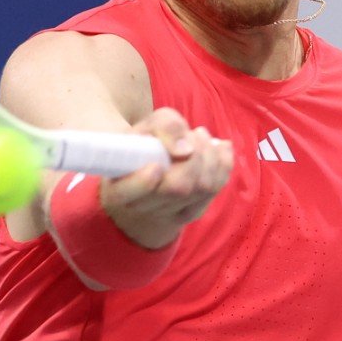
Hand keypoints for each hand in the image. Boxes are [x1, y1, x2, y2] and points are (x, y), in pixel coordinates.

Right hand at [100, 107, 232, 247]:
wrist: (152, 167)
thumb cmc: (145, 144)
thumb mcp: (146, 127)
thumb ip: (164, 127)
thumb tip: (185, 150)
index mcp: (118, 188)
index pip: (127, 193)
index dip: (143, 182)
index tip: (155, 165)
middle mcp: (142, 207)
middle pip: (177, 188)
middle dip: (195, 155)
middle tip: (194, 133)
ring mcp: (170, 213)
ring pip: (202, 187)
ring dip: (210, 155)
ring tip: (200, 136)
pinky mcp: (194, 211)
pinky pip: (217, 187)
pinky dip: (223, 162)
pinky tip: (218, 148)